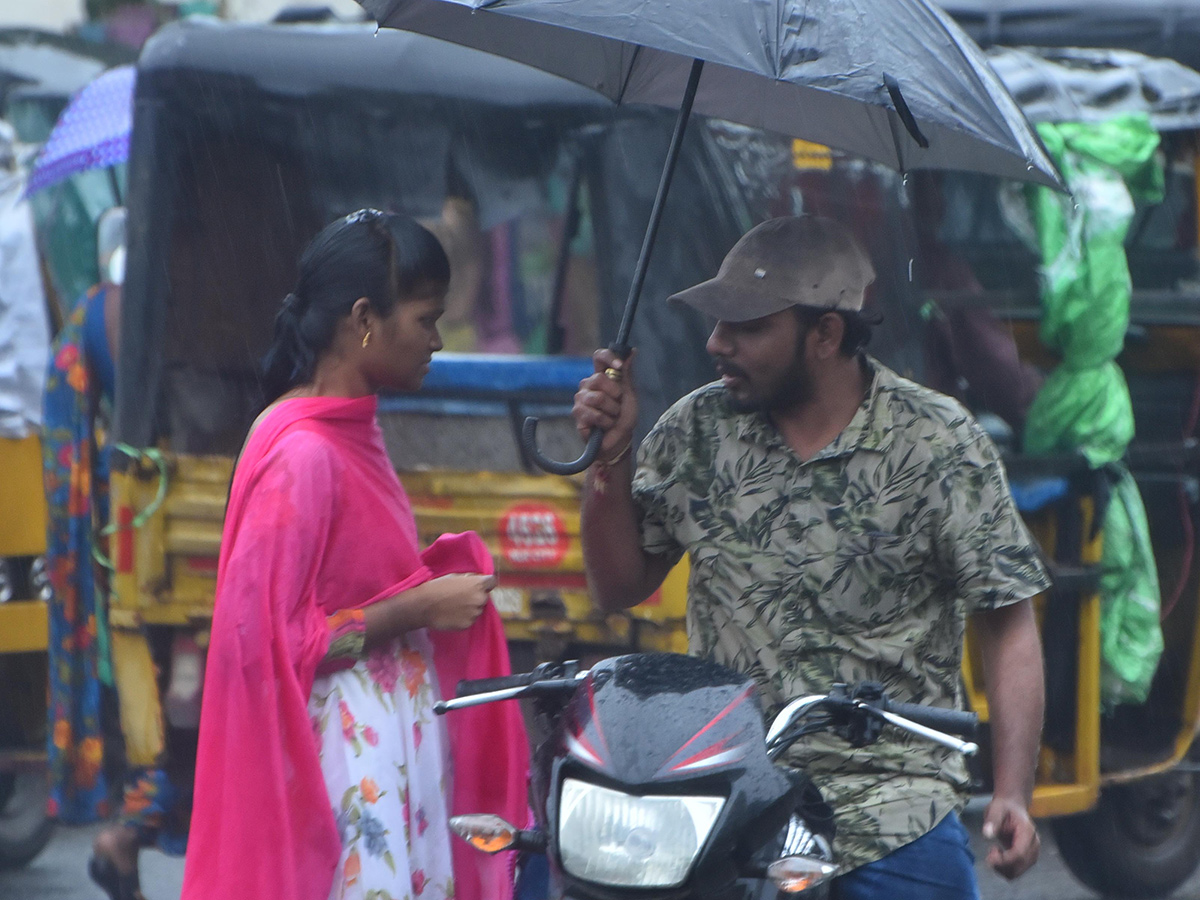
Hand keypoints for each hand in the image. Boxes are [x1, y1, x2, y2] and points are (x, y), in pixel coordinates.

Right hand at [423, 573, 495, 630]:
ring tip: (455, 606)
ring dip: (471, 607)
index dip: (485, 582)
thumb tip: (477, 580)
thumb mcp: (455, 576)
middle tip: (462, 596)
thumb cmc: (437, 587)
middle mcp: (480, 599)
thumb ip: (469, 579)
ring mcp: (475, 613)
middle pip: (485, 596)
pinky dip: (464, 617)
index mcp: (478, 584)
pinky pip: (470, 619)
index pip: (492, 582)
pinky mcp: (468, 624)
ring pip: (478, 609)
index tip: (478, 584)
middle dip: (477, 595)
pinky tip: (453, 614)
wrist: (423, 605)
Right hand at [573, 348, 637, 462]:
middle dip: (615, 395)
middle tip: (617, 406)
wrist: (619, 440)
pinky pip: (593, 413)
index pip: (599, 357)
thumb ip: (627, 374)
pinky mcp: (577, 413)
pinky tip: (603, 425)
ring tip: (612, 418)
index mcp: (602, 376)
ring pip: (598, 398)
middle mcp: (588, 384)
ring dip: (611, 411)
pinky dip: (605, 422)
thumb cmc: (624, 417)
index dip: (608, 357)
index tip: (619, 366)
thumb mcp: (629, 394)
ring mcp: (581, 398)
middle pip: (598, 378)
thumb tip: (632, 351)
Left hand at [982, 796, 1039, 878]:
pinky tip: (997, 856)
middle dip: (1001, 865)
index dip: (1004, 860)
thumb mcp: (996, 808)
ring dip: (1002, 868)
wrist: (1013, 807)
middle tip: (989, 853)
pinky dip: (1004, 869)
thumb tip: (987, 834)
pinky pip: (1016, 871)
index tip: (989, 858)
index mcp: (1028, 832)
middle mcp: (1033, 845)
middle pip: (1020, 866)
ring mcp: (1031, 853)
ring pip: (1017, 872)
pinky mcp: (1026, 858)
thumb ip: (992, 820)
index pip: (1019, 854)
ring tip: (993, 852)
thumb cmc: (1004, 807)